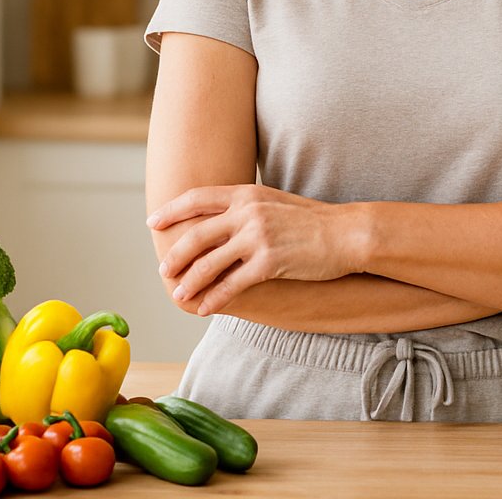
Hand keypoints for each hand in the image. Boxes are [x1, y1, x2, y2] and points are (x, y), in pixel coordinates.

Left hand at [147, 184, 363, 315]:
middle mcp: (248, 212)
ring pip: (209, 262)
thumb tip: (220, 223)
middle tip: (163, 269)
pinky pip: (232, 284)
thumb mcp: (275, 203)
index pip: (198, 198)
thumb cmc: (314, 221)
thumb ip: (247, 208)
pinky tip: (204, 308)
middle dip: (175, 255)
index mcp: (247, 193)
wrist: (347, 233)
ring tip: (179, 294)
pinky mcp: (269, 262)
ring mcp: (258, 237)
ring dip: (190, 281)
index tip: (153, 222)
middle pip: (197, 234)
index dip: (172, 210)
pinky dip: (214, 298)